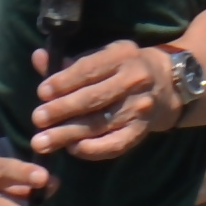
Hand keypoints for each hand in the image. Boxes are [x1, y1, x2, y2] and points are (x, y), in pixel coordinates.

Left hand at [30, 31, 202, 160]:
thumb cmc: (124, 67)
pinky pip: (116, 144)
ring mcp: (139, 108)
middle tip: (37, 119)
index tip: (42, 93)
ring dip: (68, 134)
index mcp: (121, 56)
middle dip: (61, 110)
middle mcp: (134, 81)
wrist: (169, 83)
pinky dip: (93, 149)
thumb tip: (39, 57)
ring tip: (42, 142)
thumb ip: (70, 62)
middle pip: (93, 99)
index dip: (64, 82)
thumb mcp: (103, 56)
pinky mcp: (141, 130)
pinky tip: (73, 149)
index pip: (89, 70)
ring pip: (99, 124)